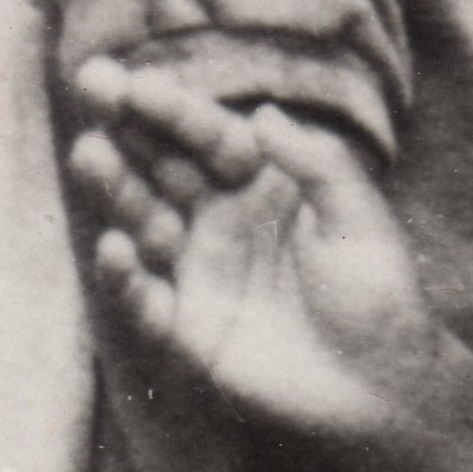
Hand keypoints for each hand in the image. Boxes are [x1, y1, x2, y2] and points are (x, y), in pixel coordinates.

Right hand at [67, 56, 440, 445]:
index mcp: (260, 182)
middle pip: (163, 166)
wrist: (382, 388)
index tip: (134, 82)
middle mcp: (220, 218)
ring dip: (115, 187)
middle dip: (126, 128)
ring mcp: (198, 269)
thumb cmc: (380, 297)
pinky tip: (114, 248)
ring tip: (90, 155)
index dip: (173, 108)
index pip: (208, 135)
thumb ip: (316, 164)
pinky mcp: (185, 326)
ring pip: (144, 219)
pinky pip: (145, 297)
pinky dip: (125, 275)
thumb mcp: (359, 220)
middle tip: (91, 88)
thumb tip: (263, 114)